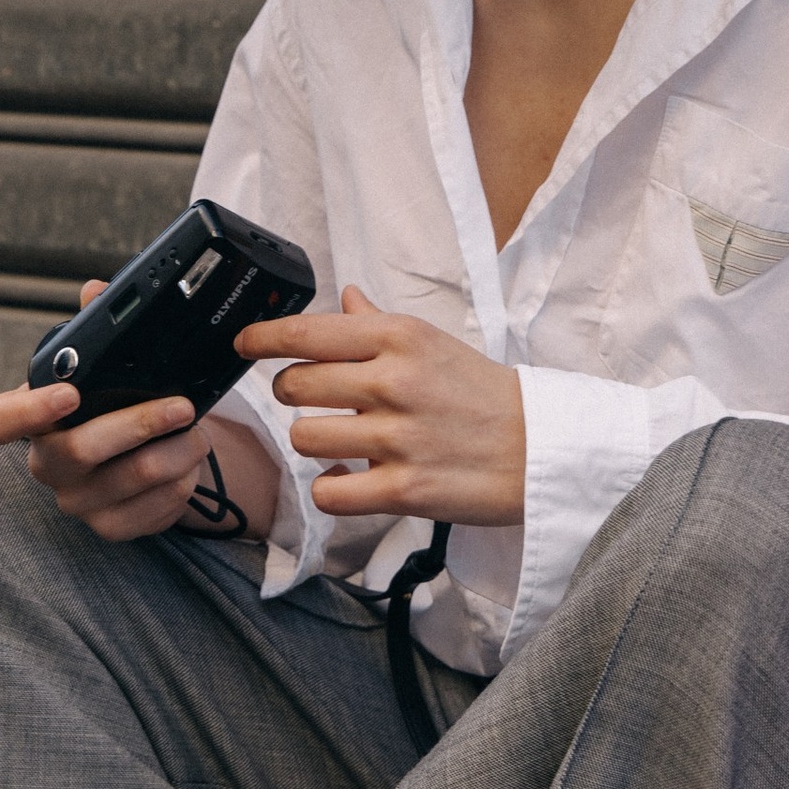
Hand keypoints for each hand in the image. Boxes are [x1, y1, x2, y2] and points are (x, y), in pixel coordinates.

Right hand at [0, 283, 282, 547]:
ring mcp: (77, 502)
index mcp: (32, 418)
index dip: (26, 412)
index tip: (69, 393)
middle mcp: (46, 464)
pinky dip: (183, 479)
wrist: (140, 453)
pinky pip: (156, 507)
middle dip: (140, 424)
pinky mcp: (112, 528)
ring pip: (134, 478)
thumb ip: (95, 327)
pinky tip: (189, 461)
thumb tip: (95, 291)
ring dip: (178, 450)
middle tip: (181, 405)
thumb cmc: (112, 402)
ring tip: (198, 428)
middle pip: (81, 451)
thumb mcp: (103, 366)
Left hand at [237, 286, 525, 524]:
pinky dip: (330, 487)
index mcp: (401, 338)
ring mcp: (398, 438)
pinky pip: (328, 491)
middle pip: (294, 385)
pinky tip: (347, 478)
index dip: (262, 337)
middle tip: (316, 401)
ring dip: (313, 443)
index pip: (308, 331)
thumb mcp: (436, 345)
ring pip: (304, 438)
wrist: (543, 449)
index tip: (244, 343)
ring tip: (341, 442)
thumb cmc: (487, 396)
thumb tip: (344, 297)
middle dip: (293, 394)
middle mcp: (394, 382)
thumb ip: (379, 324)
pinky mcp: (403, 490)